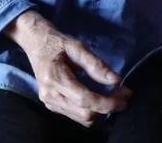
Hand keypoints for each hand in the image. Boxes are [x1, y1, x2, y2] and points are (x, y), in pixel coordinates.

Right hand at [5, 10, 130, 125]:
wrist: (36, 43)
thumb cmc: (58, 43)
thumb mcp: (78, 47)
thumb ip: (96, 65)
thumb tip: (116, 80)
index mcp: (55, 78)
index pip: (85, 99)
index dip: (107, 102)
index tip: (125, 97)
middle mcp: (50, 95)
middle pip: (84, 113)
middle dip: (108, 107)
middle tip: (125, 95)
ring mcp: (49, 102)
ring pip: (81, 118)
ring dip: (101, 111)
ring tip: (116, 97)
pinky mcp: (51, 105)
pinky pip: (75, 115)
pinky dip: (91, 111)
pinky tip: (101, 100)